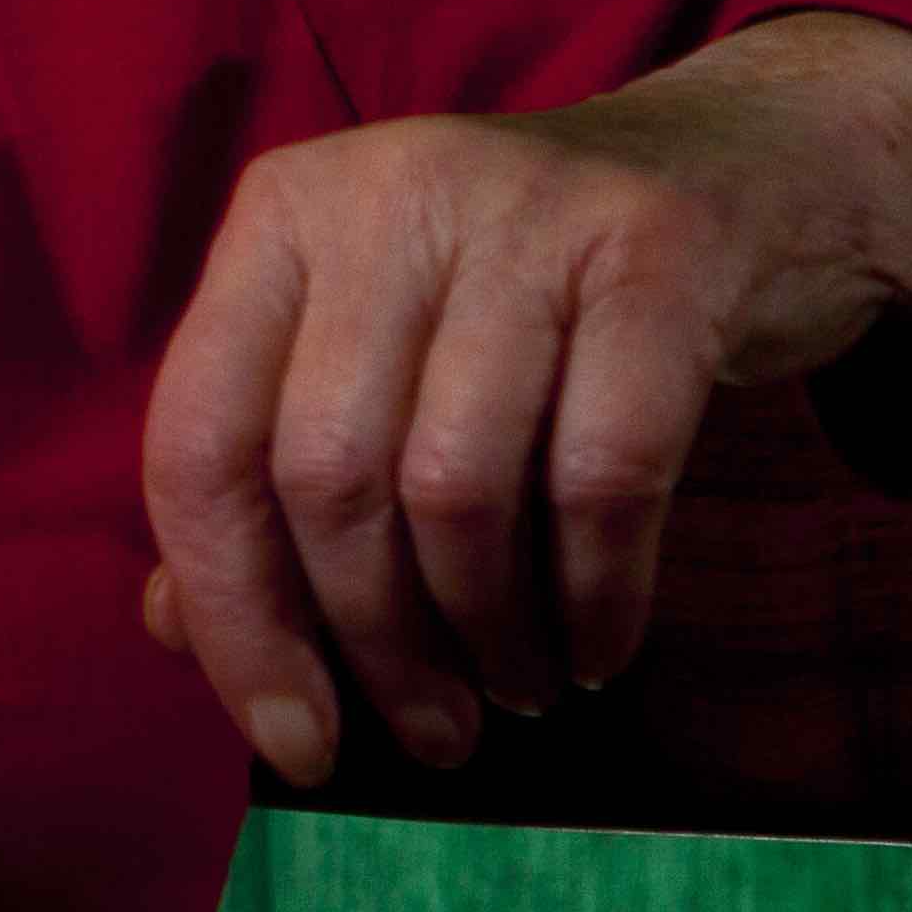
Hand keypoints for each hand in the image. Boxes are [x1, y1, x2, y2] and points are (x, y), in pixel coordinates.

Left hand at [136, 10, 911, 783]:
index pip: (198, 434)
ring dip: (488, 636)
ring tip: (517, 686)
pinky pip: (602, 476)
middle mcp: (384, 190)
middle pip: (327, 473)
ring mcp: (521, 209)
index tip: (296, 743)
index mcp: (282, 214)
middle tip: (434, 731)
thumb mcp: (374, 347)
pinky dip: (595, 598)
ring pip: (457, 486)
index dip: (233, 611)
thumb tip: (173, 628)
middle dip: (375, 645)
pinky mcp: (653, 250)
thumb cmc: (517, 292)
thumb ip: (264, 472)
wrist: (738, 168)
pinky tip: (597, 649)